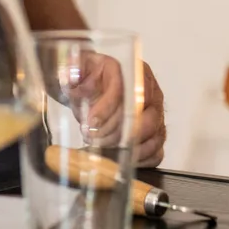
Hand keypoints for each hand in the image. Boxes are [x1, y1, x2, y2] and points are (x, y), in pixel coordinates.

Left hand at [65, 52, 165, 167]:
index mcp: (135, 71)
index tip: (91, 121)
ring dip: (126, 147)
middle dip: (117, 131)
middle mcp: (152, 93)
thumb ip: (73, 70)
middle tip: (94, 136)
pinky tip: (122, 158)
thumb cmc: (88, 80)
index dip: (110, 107)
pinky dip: (141, 159)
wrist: (91, 89)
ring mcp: (157, 115)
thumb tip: (71, 76)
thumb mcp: (77, 70)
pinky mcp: (155, 134)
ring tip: (102, 146)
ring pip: (153, 136)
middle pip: (145, 117)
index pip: (130, 90)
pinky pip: (156, 151)